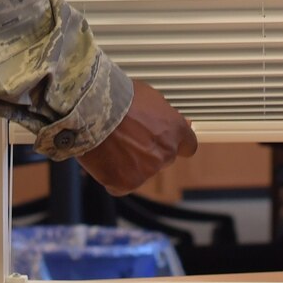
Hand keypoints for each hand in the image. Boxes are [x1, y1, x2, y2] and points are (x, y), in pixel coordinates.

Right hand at [75, 80, 197, 194]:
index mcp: (175, 130)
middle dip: (149, 152)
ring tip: (110, 144)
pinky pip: (120, 185)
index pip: (188, 146)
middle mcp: (165, 153)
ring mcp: (147, 170)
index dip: (176, 144)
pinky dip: (112, 176)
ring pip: (141, 172)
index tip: (166, 141)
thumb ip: (163, 115)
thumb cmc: (119, 97)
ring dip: (129, 164)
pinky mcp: (126, 183)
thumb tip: (169, 120)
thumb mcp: (150, 98)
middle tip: (128, 139)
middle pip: (163, 159)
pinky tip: (103, 159)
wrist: (94, 109)